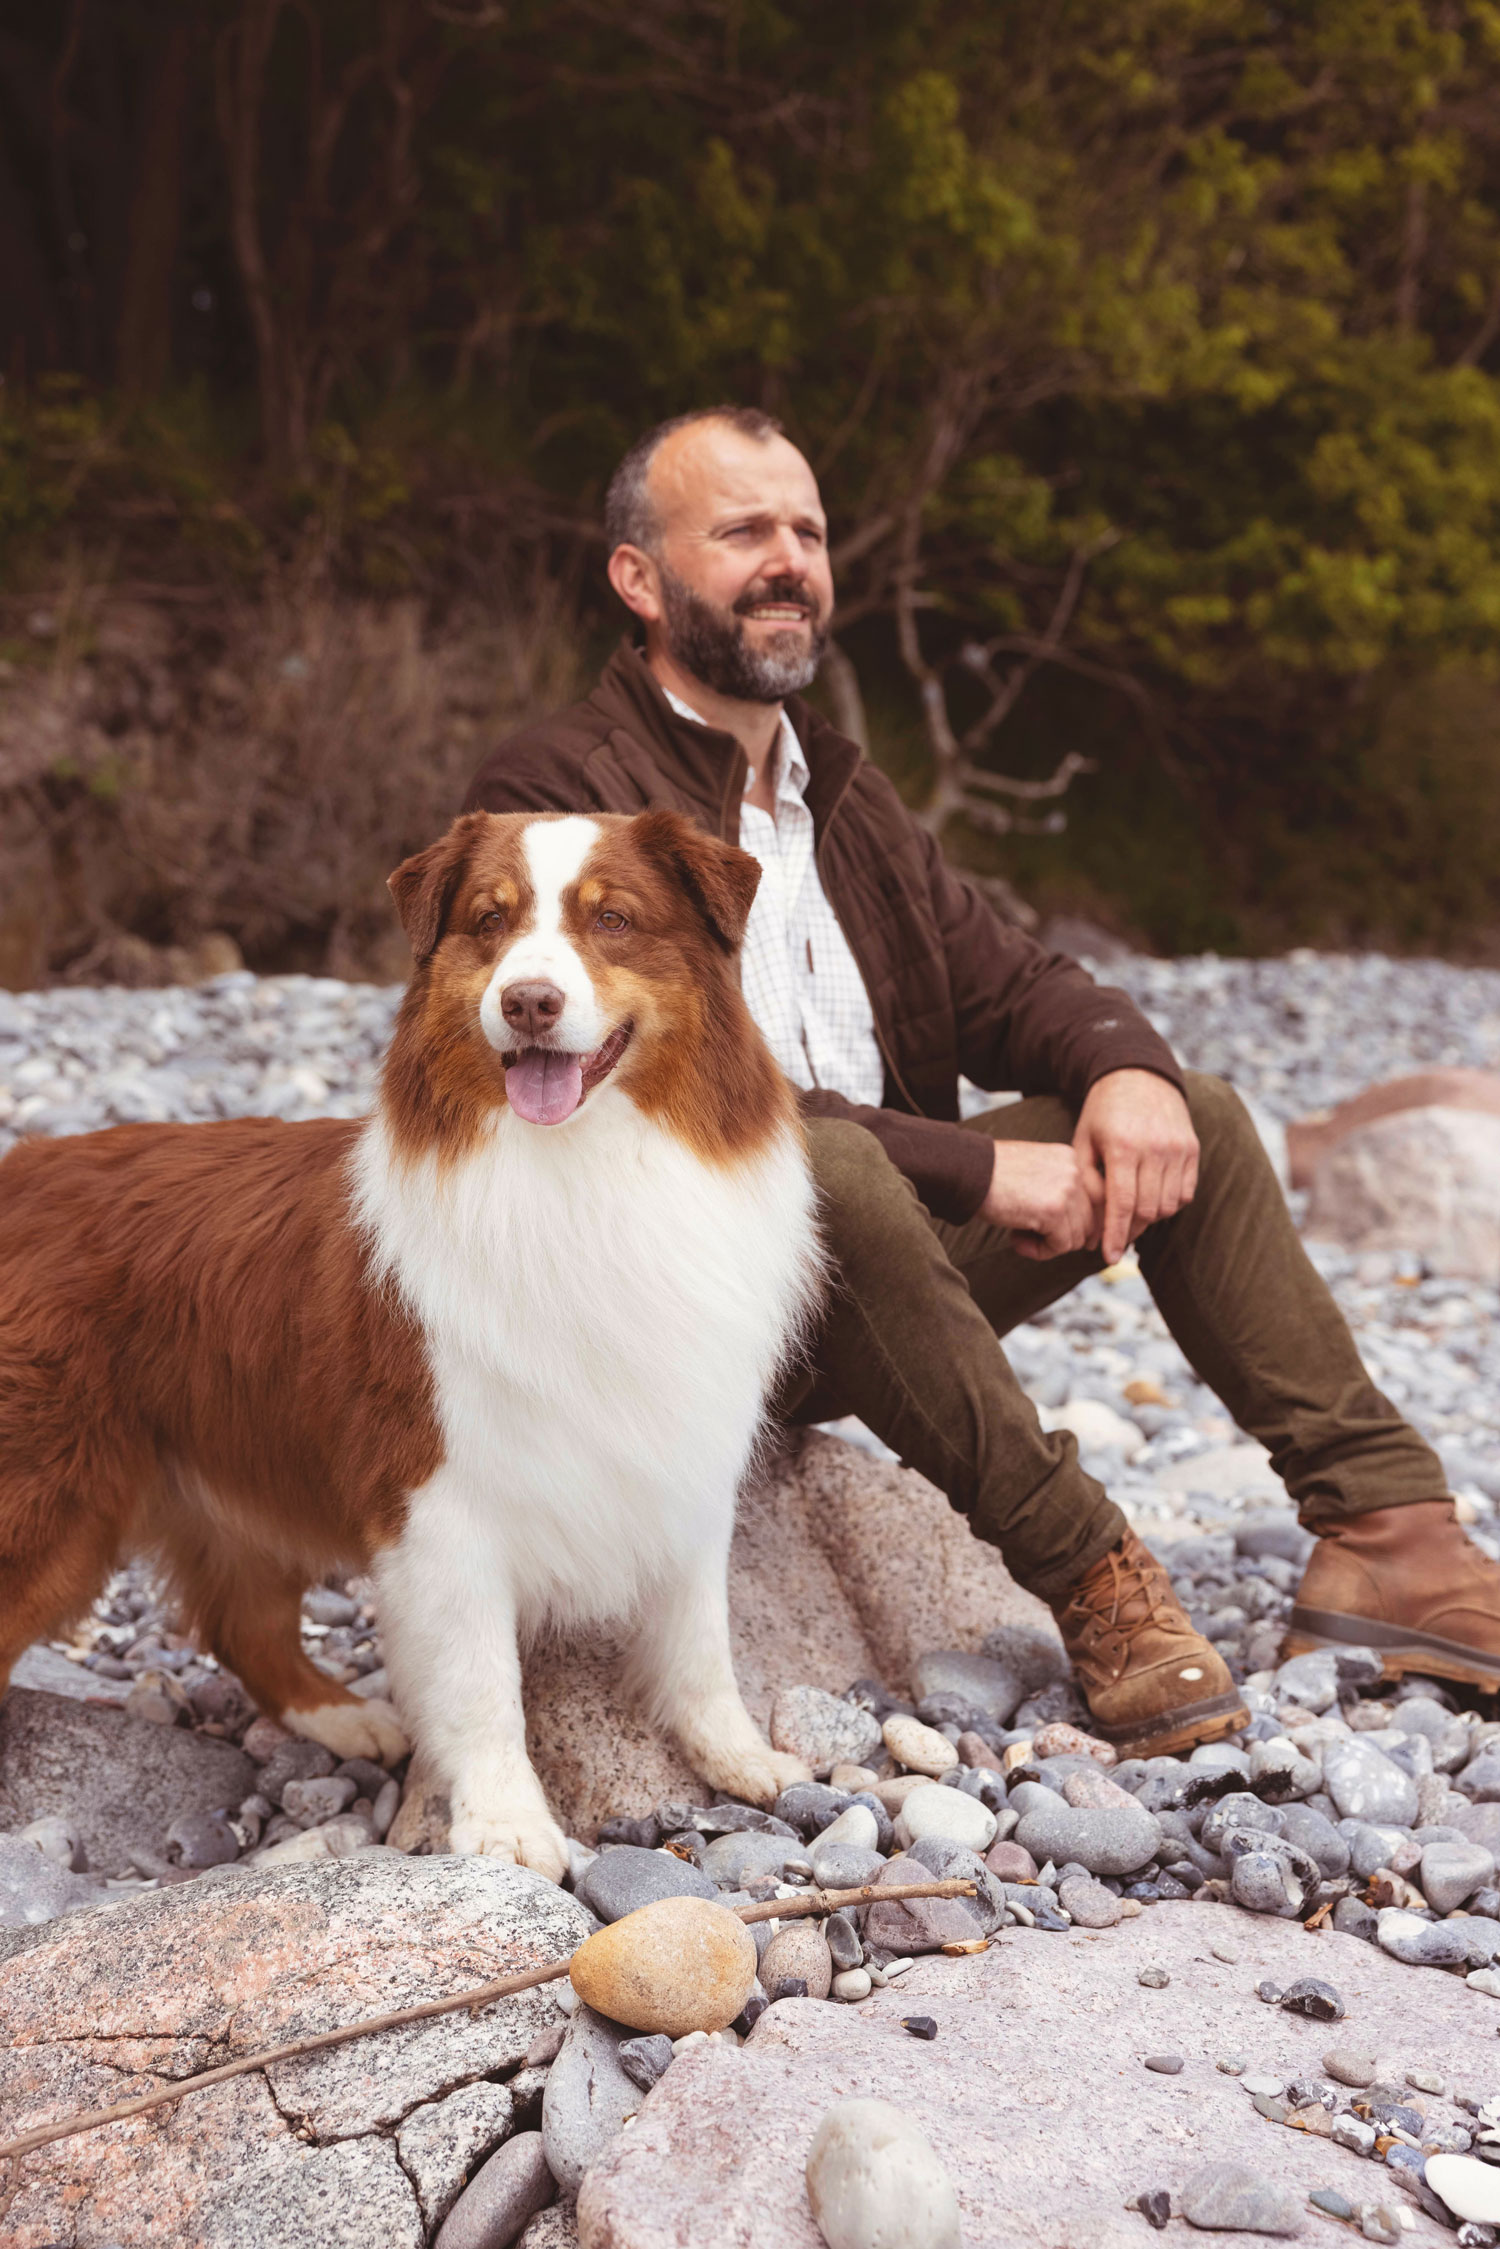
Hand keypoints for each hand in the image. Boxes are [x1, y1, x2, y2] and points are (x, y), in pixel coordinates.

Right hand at [980, 1140, 1104, 1260]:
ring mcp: (1067, 1190)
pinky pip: (1060, 1246)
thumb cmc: (991, 1174)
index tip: (1062, 1236)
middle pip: (1088, 1221)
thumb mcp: (1033, 1171)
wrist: (966, 1170)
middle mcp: (1074, 1171)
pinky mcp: (1054, 1211)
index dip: (1080, 1223)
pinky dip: (1040, 1251)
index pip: (1095, 1199)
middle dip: (1062, 1236)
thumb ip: (1057, 1189)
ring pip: (1075, 1237)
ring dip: (1048, 1245)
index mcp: (1069, 1158)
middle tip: (1031, 1236)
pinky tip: (1016, 1240)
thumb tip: (1078, 1226)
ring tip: (1019, 1236)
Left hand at [1074, 1070, 1198, 1264]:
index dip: (1114, 1235)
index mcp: (1123, 1147)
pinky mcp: (1192, 1149)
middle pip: (1147, 1210)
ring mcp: (1178, 1149)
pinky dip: (1170, 1203)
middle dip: (1130, 1230)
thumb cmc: (1103, 1113)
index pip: (1122, 1204)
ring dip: (1150, 1218)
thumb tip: (1092, 1226)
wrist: (1138, 1076)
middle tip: (1115, 1236)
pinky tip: (1152, 1198)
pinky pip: (1185, 1192)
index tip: (1108, 1257)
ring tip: (1132, 1216)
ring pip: (1168, 1205)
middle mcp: (1154, 1149)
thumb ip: (1088, 1181)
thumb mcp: (1084, 1141)